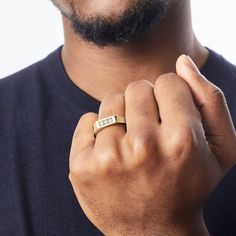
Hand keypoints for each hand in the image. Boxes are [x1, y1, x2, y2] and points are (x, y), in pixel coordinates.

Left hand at [69, 55, 235, 235]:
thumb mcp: (221, 149)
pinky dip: (98, 130)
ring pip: (111, 100)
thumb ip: (209, 99)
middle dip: (145, 103)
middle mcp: (143, 146)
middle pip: (137, 87)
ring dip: (122, 115)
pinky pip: (87, 119)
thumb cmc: (189, 184)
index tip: (168, 116)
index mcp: (182, 138)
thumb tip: (182, 62)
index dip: (170, 96)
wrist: (153, 229)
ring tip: (131, 143)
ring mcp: (109, 157)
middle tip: (149, 131)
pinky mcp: (82, 165)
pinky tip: (111, 153)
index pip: (168, 81)